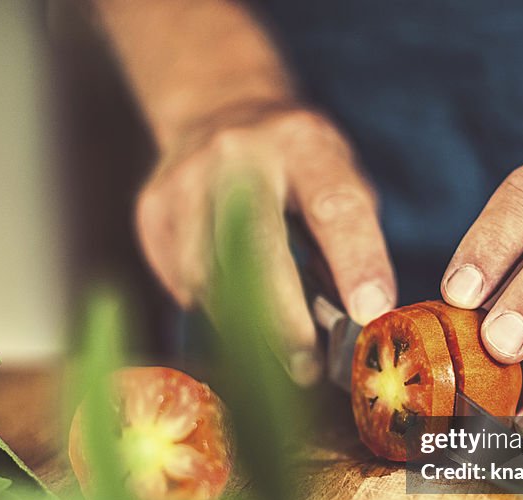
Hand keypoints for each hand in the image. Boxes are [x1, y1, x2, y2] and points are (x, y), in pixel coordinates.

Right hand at [136, 102, 395, 384]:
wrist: (217, 109)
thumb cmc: (295, 161)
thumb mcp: (335, 176)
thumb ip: (347, 238)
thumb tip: (353, 318)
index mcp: (302, 143)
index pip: (335, 206)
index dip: (356, 262)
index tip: (370, 312)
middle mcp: (238, 155)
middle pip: (258, 248)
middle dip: (284, 319)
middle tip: (306, 367)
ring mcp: (185, 180)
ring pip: (210, 276)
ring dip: (245, 326)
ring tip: (274, 354)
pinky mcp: (152, 209)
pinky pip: (182, 281)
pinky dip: (212, 307)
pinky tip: (232, 307)